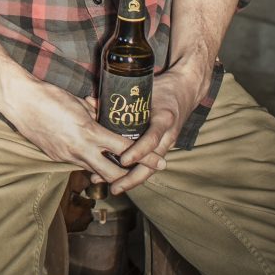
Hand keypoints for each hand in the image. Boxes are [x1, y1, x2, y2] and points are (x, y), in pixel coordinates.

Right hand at [0, 75, 139, 185]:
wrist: (19, 101)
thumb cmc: (49, 96)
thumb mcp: (79, 102)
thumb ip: (95, 113)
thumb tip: (104, 115)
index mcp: (89, 132)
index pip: (125, 150)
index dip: (146, 158)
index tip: (161, 162)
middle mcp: (80, 149)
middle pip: (113, 174)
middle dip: (131, 177)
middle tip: (144, 173)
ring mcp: (66, 156)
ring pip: (95, 171)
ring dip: (108, 170)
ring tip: (120, 166)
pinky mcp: (56, 158)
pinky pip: (79, 164)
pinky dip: (89, 162)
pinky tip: (91, 155)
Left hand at [107, 63, 206, 193]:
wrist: (185, 90)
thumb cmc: (161, 87)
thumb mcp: (143, 88)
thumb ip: (118, 95)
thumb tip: (89, 101)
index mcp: (163, 119)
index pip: (152, 140)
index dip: (137, 151)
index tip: (123, 161)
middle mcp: (167, 136)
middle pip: (152, 164)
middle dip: (132, 178)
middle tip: (114, 187)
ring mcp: (166, 144)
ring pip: (150, 167)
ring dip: (132, 179)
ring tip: (112, 187)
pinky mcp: (163, 146)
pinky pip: (150, 162)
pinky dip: (136, 171)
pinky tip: (120, 177)